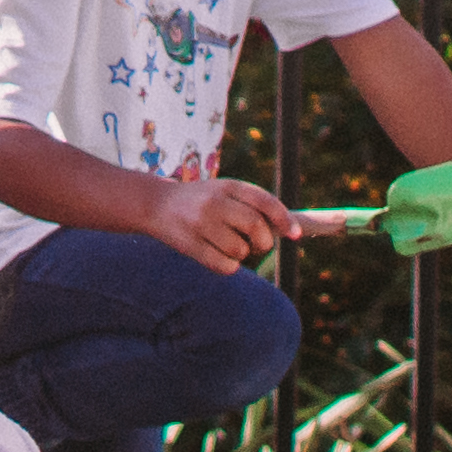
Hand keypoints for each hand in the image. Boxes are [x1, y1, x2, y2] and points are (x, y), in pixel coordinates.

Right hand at [155, 170, 298, 272]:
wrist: (156, 204)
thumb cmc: (201, 202)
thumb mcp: (225, 193)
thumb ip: (252, 206)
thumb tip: (289, 229)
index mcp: (229, 186)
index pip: (265, 201)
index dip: (284, 219)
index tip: (296, 234)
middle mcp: (215, 202)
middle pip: (255, 226)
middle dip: (263, 241)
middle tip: (258, 245)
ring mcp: (201, 223)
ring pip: (240, 249)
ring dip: (242, 254)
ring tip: (228, 246)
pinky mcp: (190, 244)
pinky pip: (224, 265)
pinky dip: (229, 265)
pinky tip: (218, 256)